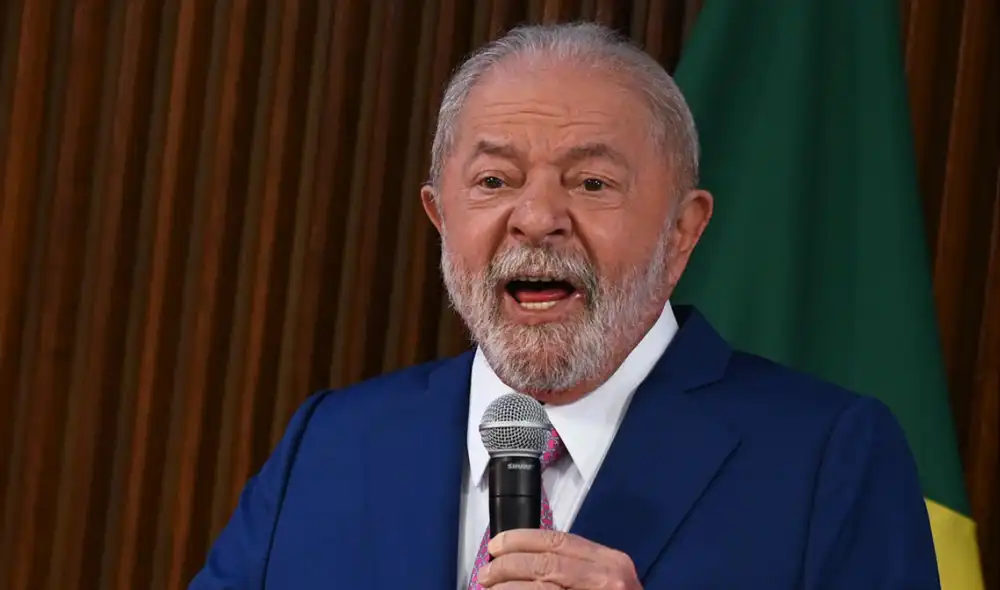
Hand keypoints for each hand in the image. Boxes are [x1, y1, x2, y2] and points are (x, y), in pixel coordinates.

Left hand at [477, 529, 640, 588]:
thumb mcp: (606, 580)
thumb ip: (576, 566)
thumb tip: (528, 559)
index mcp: (611, 563)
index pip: (559, 541)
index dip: (522, 540)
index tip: (498, 545)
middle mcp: (607, 579)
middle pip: (546, 564)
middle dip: (509, 564)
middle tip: (487, 571)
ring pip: (541, 587)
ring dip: (508, 587)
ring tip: (489, 588)